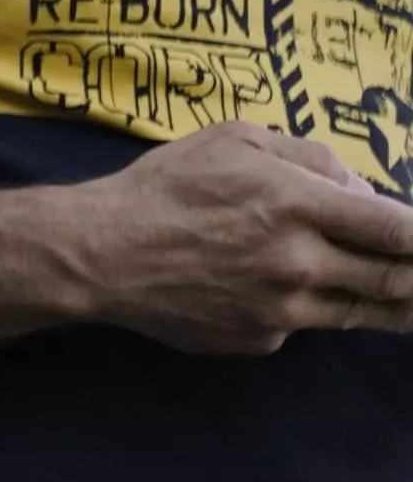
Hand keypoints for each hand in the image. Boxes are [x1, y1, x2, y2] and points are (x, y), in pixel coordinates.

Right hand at [59, 122, 412, 350]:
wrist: (100, 253)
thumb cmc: (164, 187)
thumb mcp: (234, 140)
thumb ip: (309, 157)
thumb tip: (360, 190)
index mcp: (299, 205)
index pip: (401, 230)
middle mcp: (301, 263)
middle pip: (398, 281)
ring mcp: (284, 311)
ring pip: (364, 313)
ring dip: (394, 304)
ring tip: (404, 297)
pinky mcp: (262, 340)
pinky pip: (304, 326)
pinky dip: (307, 309)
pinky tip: (275, 291)